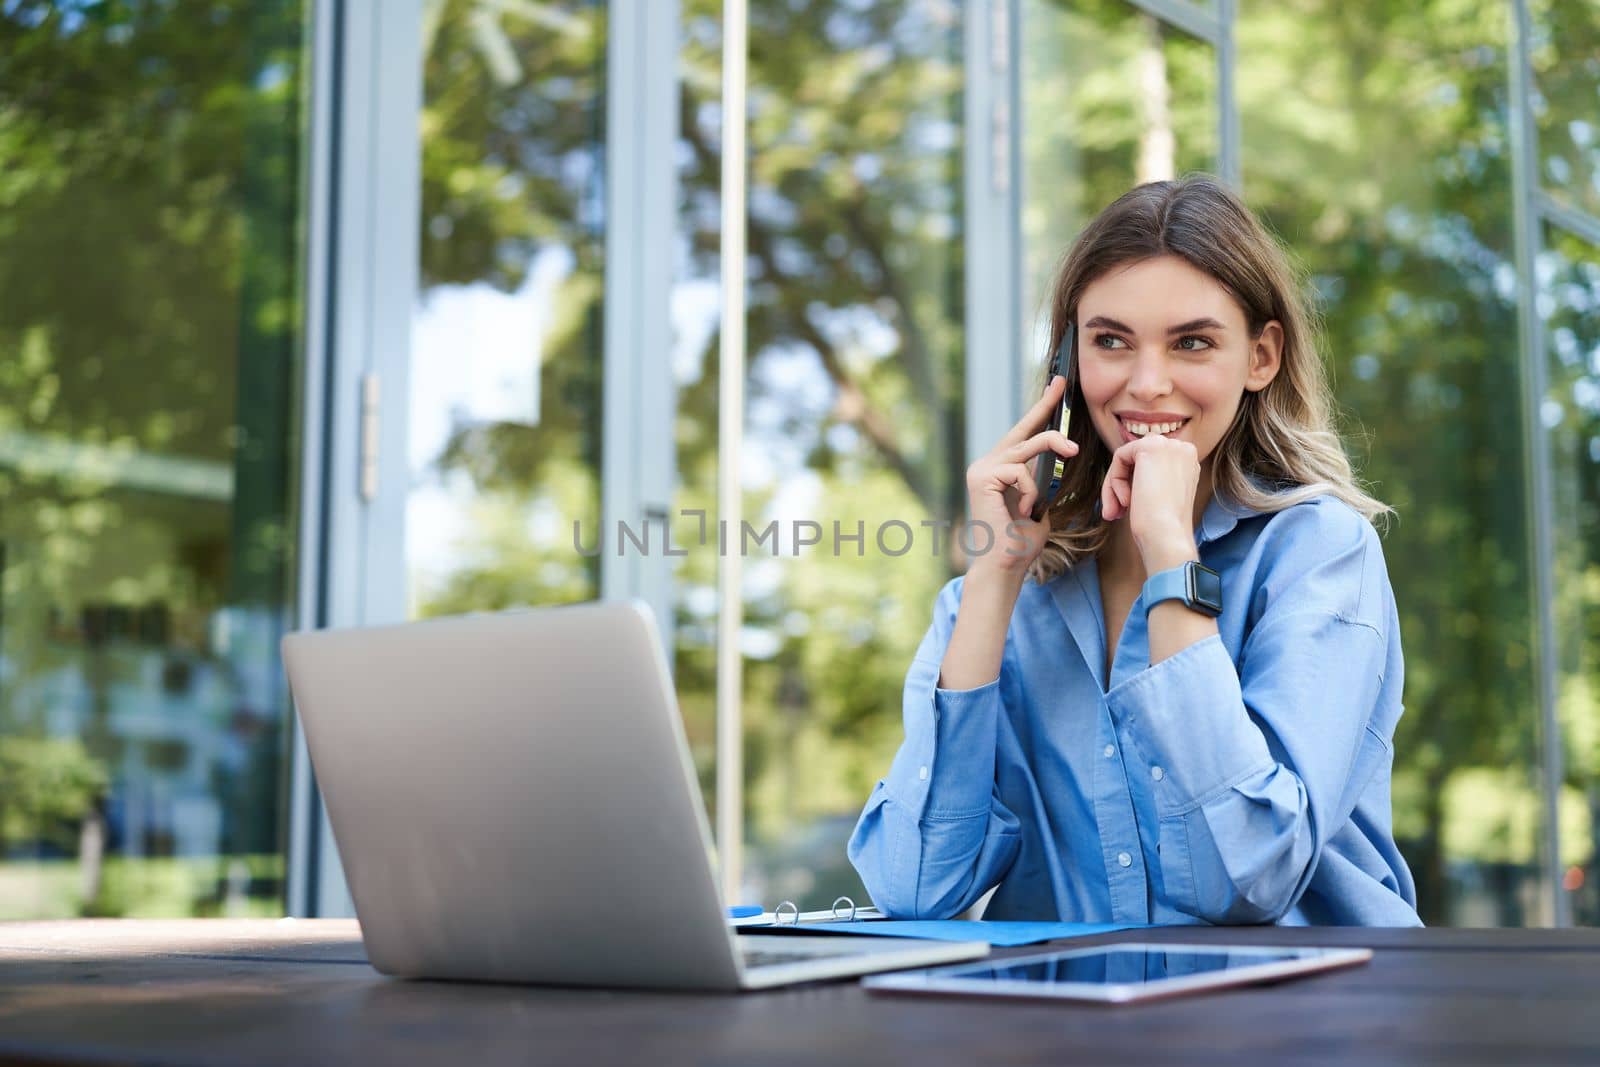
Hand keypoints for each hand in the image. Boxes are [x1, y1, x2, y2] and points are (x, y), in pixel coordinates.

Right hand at [964, 375, 1079, 574]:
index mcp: (998, 469)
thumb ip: (1041, 483)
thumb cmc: (1021, 543)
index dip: (1040, 409)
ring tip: (1037, 502)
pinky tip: (1022, 511)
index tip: (1056, 386)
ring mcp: (981, 468)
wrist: (1003, 567)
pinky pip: (1020, 471)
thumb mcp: (1038, 506)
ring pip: (1026, 448)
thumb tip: (1056, 464)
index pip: (1024, 433)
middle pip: (1024, 429)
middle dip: (1044, 406)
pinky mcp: (982, 476)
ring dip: (1042, 472)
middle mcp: (986, 464)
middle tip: (1062, 383)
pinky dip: (1030, 492)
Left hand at [1099, 434, 1200, 570]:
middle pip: (1137, 459)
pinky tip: (1126, 502)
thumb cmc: (1164, 527)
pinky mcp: (1150, 447)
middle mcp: (1183, 448)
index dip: (1135, 486)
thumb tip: (1126, 472)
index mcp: (1188, 462)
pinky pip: (1118, 457)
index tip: (1129, 509)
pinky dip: (1114, 482)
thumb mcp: (1162, 495)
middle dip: (1122, 485)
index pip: (1151, 464)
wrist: (1167, 536)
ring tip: (1117, 511)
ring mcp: (1168, 445)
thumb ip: (1151, 478)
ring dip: (1115, 486)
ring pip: (1126, 458)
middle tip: (1116, 512)